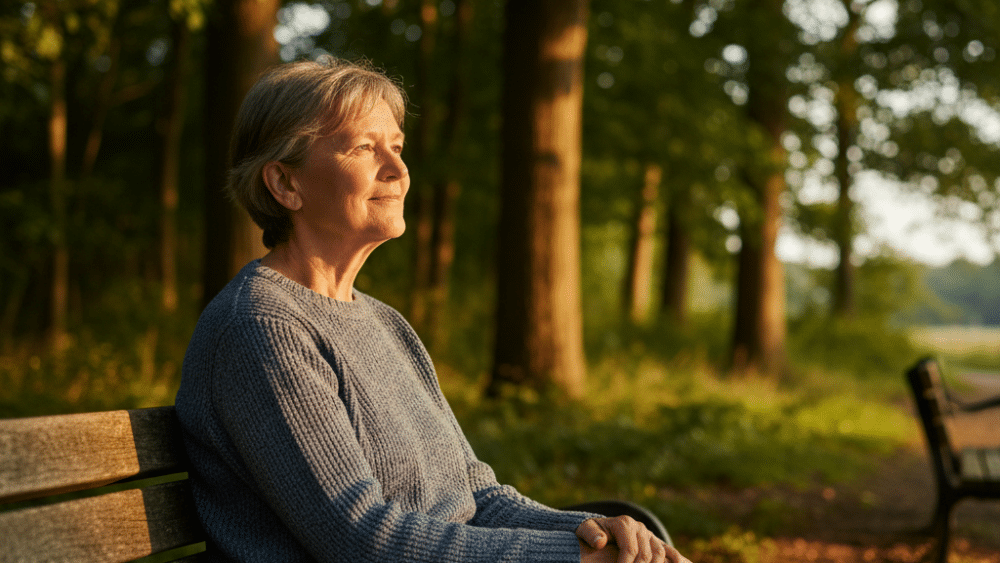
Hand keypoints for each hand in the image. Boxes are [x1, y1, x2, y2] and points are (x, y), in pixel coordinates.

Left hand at [576, 516, 690, 562]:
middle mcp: (639, 528)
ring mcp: (649, 535)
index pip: (630, 550)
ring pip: (660, 554)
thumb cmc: (592, 531)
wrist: (601, 527)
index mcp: (623, 523)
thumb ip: (591, 533)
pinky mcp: (656, 543)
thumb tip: (600, 542)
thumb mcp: (585, 529)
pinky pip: (670, 552)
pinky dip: (679, 560)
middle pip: (646, 555)